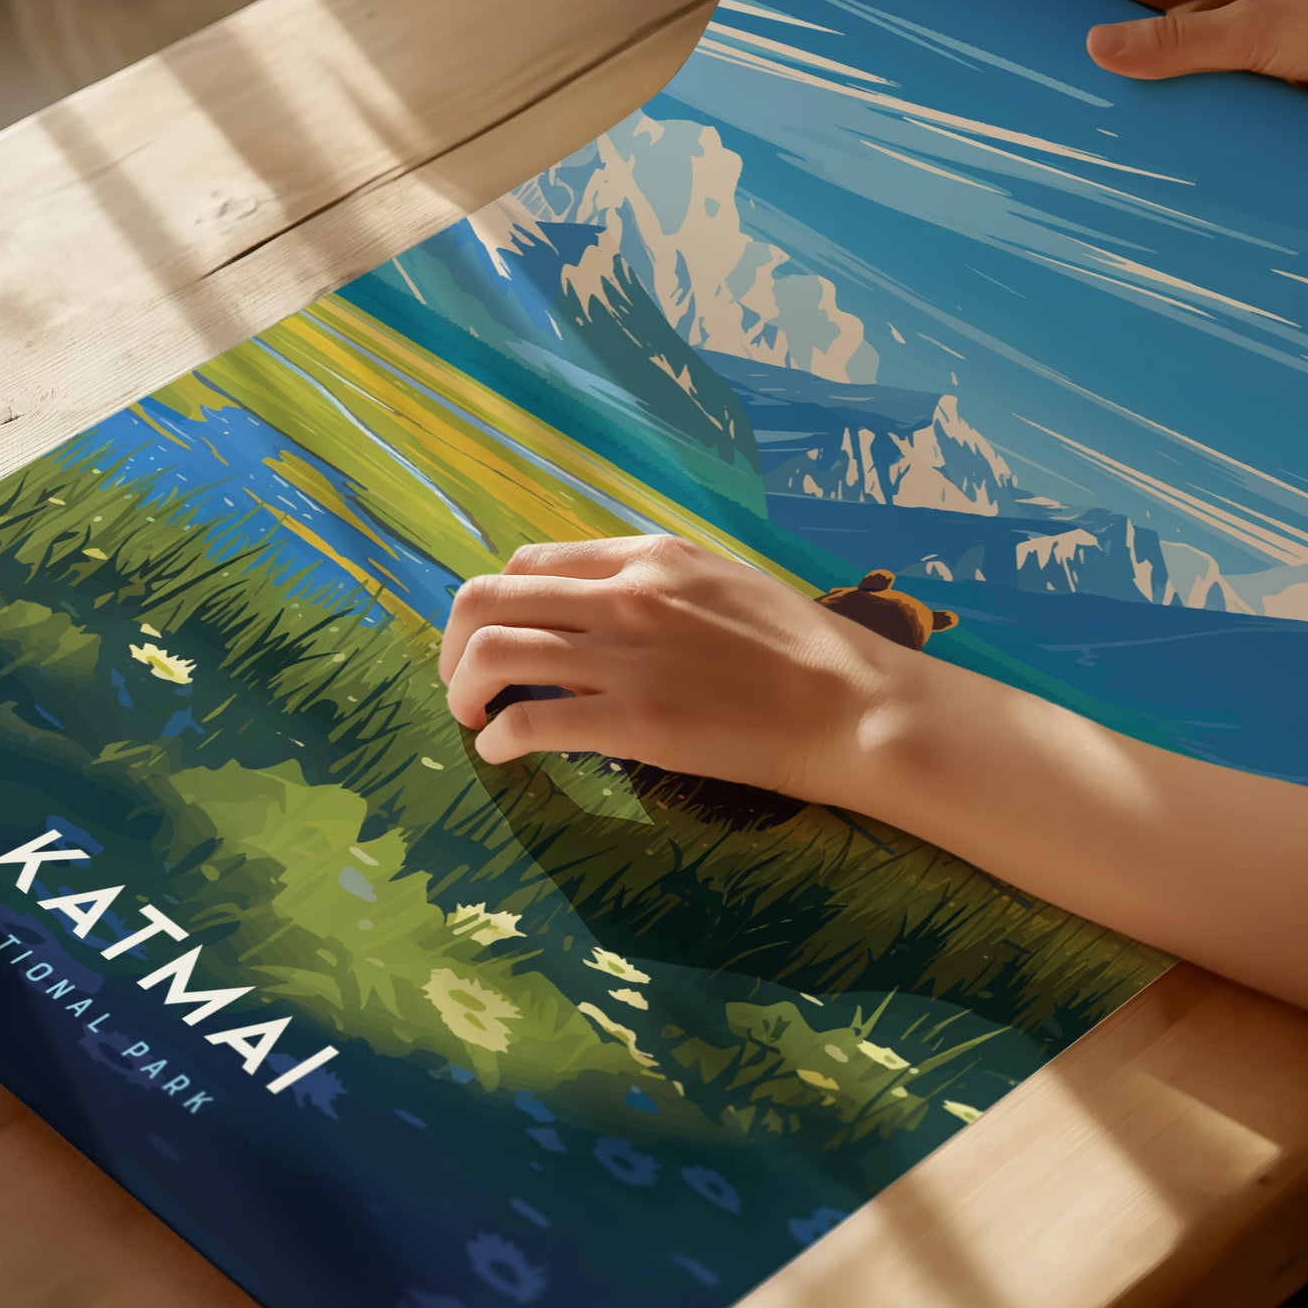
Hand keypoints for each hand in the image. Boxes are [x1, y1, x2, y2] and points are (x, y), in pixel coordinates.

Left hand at [439, 535, 910, 799]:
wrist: (851, 704)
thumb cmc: (799, 650)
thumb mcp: (721, 583)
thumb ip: (655, 586)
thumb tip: (596, 611)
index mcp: (648, 556)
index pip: (531, 562)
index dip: (497, 602)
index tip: (495, 637)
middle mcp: (625, 594)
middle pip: (488, 597)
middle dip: (455, 642)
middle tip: (462, 681)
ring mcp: (626, 656)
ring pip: (492, 651)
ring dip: (464, 689)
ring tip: (472, 717)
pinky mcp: (634, 721)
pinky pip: (528, 720)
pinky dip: (498, 738)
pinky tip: (502, 752)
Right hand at [1086, 0, 1307, 114]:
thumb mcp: (1253, 30)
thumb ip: (1176, 42)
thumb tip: (1095, 48)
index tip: (1082, 26)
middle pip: (1194, 17)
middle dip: (1154, 47)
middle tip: (1105, 84)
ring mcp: (1294, 34)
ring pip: (1225, 60)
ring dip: (1194, 86)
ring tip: (1145, 122)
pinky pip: (1258, 94)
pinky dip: (1232, 114)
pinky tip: (1206, 142)